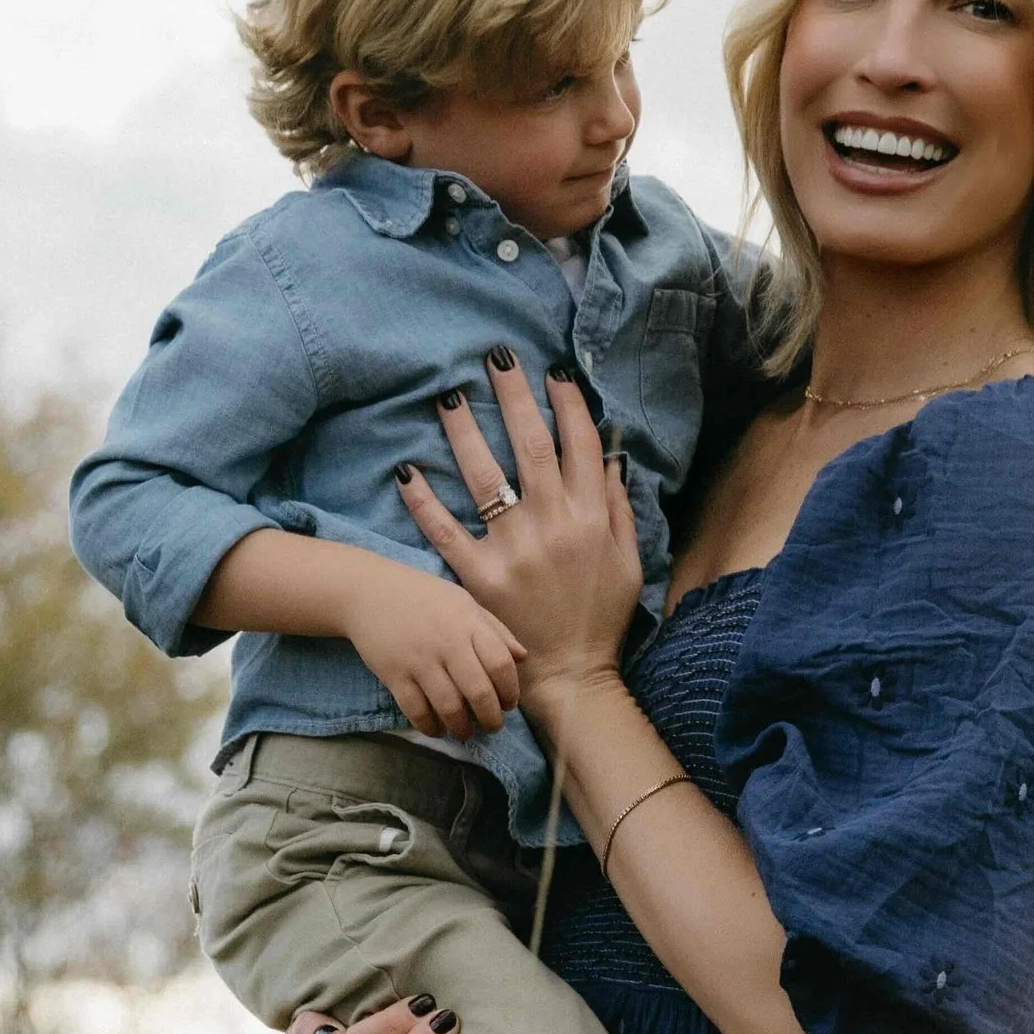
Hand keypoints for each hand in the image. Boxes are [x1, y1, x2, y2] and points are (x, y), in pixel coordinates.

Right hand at [337, 559, 524, 739]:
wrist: (368, 591)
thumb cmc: (422, 596)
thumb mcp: (463, 602)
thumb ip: (494, 630)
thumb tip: (522, 658)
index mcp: (467, 623)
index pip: (500, 664)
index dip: (510, 690)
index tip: (509, 704)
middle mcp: (446, 643)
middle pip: (479, 691)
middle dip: (490, 717)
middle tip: (492, 726)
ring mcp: (419, 660)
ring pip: (449, 706)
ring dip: (462, 727)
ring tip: (465, 731)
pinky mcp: (394, 674)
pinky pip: (416, 710)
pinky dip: (429, 727)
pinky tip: (436, 729)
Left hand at [396, 357, 642, 699]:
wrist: (570, 677)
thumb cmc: (601, 618)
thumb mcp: (627, 561)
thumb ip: (619, 508)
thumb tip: (610, 456)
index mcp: (592, 517)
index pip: (579, 444)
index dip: (566, 402)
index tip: (551, 371)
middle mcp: (553, 525)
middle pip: (529, 445)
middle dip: (513, 395)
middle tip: (495, 356)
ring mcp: (513, 550)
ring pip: (485, 477)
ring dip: (465, 432)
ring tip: (448, 397)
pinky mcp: (479, 577)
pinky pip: (445, 531)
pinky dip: (423, 500)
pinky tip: (406, 470)